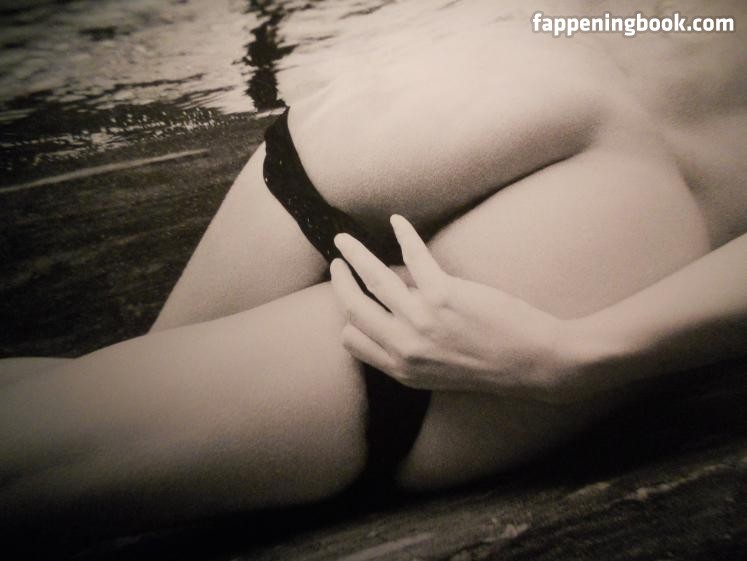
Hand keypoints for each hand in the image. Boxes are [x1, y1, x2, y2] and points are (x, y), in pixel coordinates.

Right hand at [330, 215, 584, 401]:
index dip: (347, 319)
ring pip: (374, 279)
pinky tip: (397, 221)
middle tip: (338, 265)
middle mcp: (406, 347)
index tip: (350, 301)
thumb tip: (393, 309)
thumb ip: (410, 349)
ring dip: (354, 254)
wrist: (536, 363)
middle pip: (353, 309)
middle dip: (339, 283)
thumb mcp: (438, 373)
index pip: (352, 340)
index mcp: (402, 369)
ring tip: (345, 242)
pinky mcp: (444, 294)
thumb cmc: (492, 365)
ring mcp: (423, 320)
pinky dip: (404, 233)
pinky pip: (414, 256)